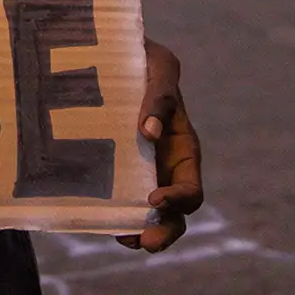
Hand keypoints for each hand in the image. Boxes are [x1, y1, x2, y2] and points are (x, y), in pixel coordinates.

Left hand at [117, 38, 202, 251]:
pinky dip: (118, 215)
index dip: (177, 199)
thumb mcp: (159, 68)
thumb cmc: (146, 59)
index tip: (153, 197)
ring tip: (126, 238)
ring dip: (141, 232)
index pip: (191, 189)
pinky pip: (122, 200)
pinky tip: (103, 220)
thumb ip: (159, 96)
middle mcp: (166, 167)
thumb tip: (149, 132)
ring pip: (150, 216)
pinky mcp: (118, 168)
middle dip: (164, 232)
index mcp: (184, 149)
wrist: (118, 52)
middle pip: (175, 215)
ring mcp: (143, 171)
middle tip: (146, 242)